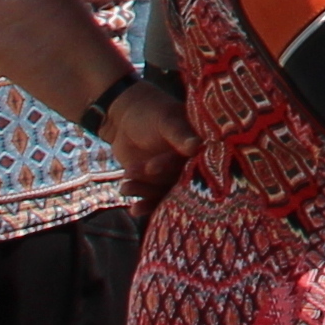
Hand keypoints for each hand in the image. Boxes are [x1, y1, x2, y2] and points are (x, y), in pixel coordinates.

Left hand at [101, 80, 198, 203]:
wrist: (126, 121)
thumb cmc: (151, 113)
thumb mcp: (166, 121)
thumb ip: (180, 136)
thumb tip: (197, 146)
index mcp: (200, 147)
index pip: (195, 163)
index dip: (174, 168)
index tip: (153, 167)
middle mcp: (189, 165)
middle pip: (179, 181)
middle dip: (156, 181)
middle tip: (139, 173)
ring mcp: (172, 176)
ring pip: (164, 192)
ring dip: (145, 192)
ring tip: (125, 186)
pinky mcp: (156, 185)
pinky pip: (154, 199)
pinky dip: (145, 205)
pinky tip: (134, 210)